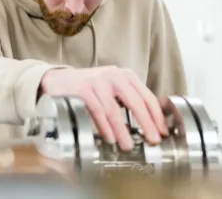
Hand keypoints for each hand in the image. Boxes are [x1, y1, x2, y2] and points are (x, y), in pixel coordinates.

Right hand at [39, 66, 167, 150]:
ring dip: (122, 130)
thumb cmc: (90, 88)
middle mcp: (113, 75)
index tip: (162, 132)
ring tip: (128, 145)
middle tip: (153, 140)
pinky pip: (96, 110)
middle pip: (135, 101)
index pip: (146, 96)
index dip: (156, 115)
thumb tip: (150, 125)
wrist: (59, 80)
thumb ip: (129, 101)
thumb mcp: (113, 89)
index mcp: (125, 75)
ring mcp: (97, 81)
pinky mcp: (82, 89)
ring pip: (114, 109)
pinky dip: (104, 126)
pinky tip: (109, 138)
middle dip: (146, 123)